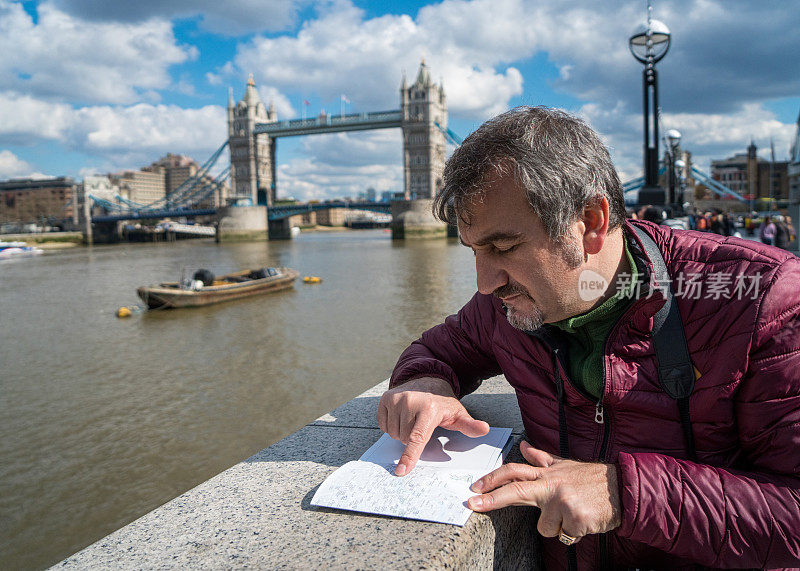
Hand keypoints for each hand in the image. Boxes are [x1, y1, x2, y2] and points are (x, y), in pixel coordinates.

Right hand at [377, 377, 489, 475]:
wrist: (427, 380)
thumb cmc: (442, 402)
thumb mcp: (458, 414)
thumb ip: (470, 425)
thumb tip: (484, 429)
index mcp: (429, 408)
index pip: (417, 438)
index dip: (409, 456)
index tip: (401, 471)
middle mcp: (410, 401)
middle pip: (404, 439)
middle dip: (412, 439)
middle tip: (421, 427)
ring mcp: (396, 398)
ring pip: (392, 433)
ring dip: (401, 433)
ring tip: (412, 421)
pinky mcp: (385, 398)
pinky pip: (383, 424)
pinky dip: (391, 425)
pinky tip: (402, 416)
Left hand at [467, 441, 620, 541]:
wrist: (623, 490)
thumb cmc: (591, 480)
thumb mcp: (564, 465)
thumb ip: (541, 459)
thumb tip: (523, 446)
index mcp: (547, 473)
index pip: (515, 471)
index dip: (493, 478)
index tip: (476, 486)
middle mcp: (552, 485)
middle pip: (516, 491)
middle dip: (492, 499)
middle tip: (473, 505)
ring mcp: (562, 502)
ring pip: (544, 527)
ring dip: (558, 526)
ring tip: (573, 514)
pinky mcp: (575, 519)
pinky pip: (563, 536)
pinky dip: (573, 533)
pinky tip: (584, 521)